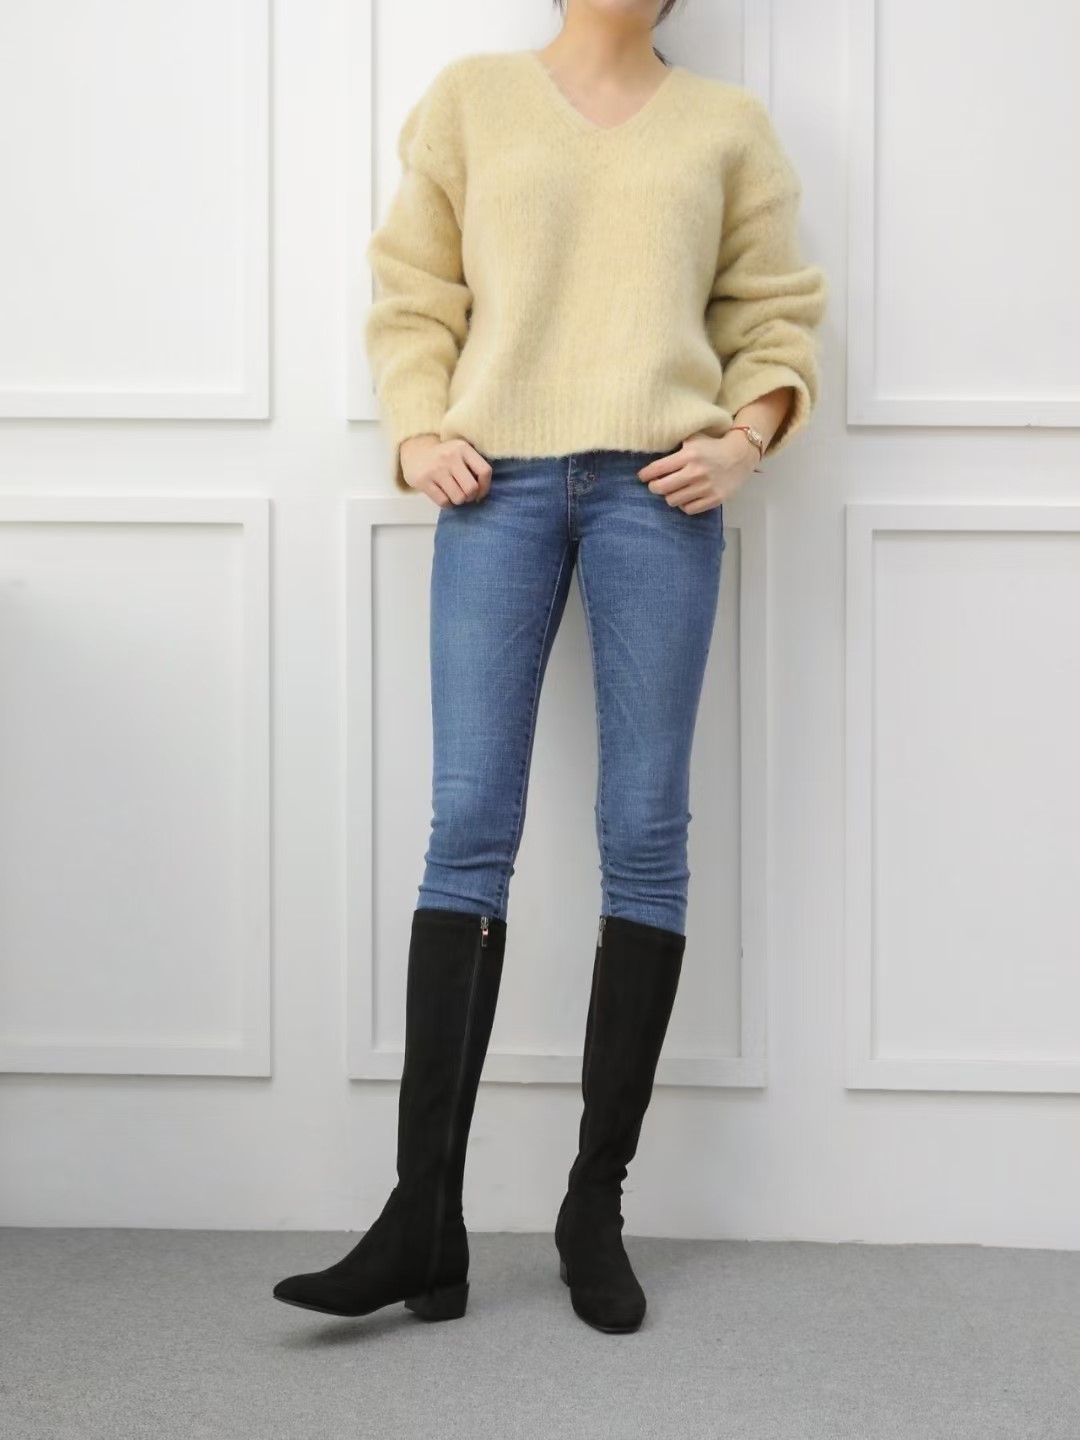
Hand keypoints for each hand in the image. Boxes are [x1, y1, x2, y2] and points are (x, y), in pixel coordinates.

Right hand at [401, 435, 492, 506]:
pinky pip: (443, 502)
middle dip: (471, 497)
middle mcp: (449, 456)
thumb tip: (482, 492)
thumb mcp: (461, 453)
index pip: (484, 471)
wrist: (416, 453)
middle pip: (471, 489)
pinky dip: (447, 503)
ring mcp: (435, 469)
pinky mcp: (423, 480)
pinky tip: (445, 496)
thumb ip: (474, 466)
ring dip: (458, 500)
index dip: (485, 487)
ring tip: (454, 494)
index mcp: (462, 448)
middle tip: (466, 495)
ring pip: (458, 498)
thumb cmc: (445, 458)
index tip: (480, 492)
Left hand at [636, 430, 759, 513]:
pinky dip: (684, 505)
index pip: (658, 468)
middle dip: (654, 487)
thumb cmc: (712, 447)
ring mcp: (706, 487)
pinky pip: (689, 509)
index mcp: (689, 455)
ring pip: (673, 501)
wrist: (740, 455)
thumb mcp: (693, 440)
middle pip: (661, 488)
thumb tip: (652, 456)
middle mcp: (696, 472)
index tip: (642, 477)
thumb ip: (675, 447)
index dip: (645, 474)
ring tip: (673, 491)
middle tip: (656, 485)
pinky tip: (686, 498)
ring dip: (670, 496)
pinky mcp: (715, 499)